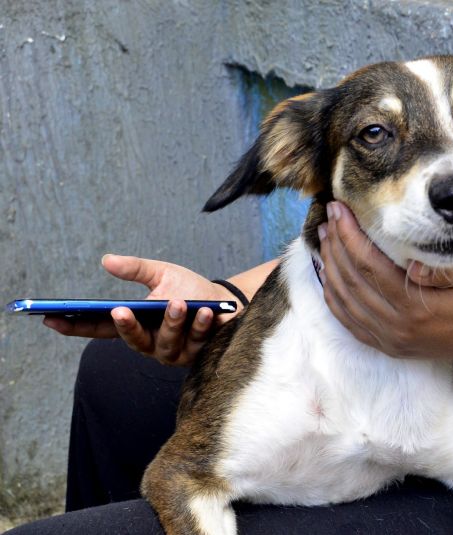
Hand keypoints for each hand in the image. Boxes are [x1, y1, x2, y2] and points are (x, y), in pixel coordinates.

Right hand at [43, 255, 240, 365]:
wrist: (226, 302)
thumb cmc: (190, 289)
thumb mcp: (162, 274)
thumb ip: (136, 269)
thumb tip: (106, 260)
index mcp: (136, 324)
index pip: (99, 329)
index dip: (75, 326)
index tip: (50, 319)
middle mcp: (151, 343)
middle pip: (132, 341)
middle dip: (127, 327)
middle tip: (120, 311)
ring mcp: (175, 352)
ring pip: (167, 343)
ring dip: (172, 323)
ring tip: (178, 303)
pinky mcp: (198, 353)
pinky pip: (197, 341)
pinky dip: (201, 325)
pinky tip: (206, 312)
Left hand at [317, 201, 452, 360]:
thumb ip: (446, 270)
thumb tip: (413, 263)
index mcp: (416, 307)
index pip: (370, 265)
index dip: (350, 235)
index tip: (341, 209)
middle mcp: (397, 327)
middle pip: (352, 280)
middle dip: (336, 245)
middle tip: (329, 216)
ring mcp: (389, 340)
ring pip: (345, 301)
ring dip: (330, 266)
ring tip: (325, 238)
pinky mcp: (386, 346)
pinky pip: (349, 321)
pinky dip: (334, 296)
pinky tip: (329, 273)